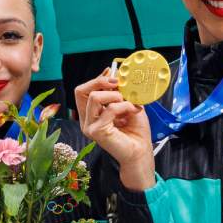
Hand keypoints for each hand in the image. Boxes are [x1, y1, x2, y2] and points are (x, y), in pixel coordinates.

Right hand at [74, 72, 154, 190]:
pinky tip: (134, 110)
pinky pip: (109, 109)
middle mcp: (86, 120)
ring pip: (94, 97)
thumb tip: (113, 71)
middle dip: (100, 81)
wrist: (141, 152)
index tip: (114, 75)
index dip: (97, 79)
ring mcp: (89, 126)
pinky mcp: (96, 131)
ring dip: (115, 95)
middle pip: (81, 90)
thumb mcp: (127, 103)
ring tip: (128, 102)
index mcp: (90, 113)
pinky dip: (124, 105)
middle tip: (118, 83)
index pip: (83, 90)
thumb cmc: (135, 131)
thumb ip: (119, 90)